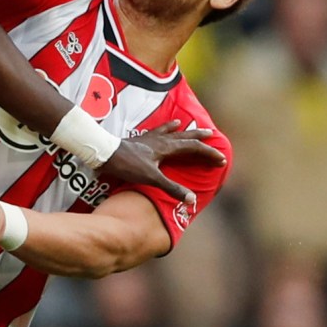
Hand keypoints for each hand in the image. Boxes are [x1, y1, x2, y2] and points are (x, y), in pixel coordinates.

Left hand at [101, 121, 226, 206]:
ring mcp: (149, 138)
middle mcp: (160, 139)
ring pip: (171, 131)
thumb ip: (172, 188)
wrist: (105, 152)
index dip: (208, 153)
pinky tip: (165, 127)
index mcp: (166, 147)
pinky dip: (166, 128)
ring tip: (190, 126)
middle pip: (184, 136)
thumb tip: (193, 200)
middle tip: (212, 135)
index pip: (193, 147)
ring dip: (183, 130)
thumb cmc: (128, 165)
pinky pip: (158, 131)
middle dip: (199, 137)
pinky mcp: (140, 139)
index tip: (221, 159)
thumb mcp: (152, 178)